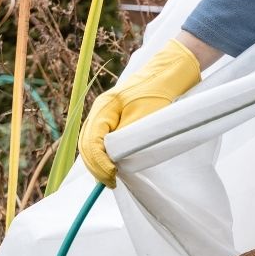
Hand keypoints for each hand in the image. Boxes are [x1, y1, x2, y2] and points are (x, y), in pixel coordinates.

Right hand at [78, 39, 201, 186]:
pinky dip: (103, 155)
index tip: (113, 175)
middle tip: (111, 182)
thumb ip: (127, 136)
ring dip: (98, 162)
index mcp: (104, 108)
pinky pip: (100, 140)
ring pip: (91, 143)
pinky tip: (111, 166)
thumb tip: (114, 159)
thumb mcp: (144, 116)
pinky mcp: (113, 118)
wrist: (167, 74)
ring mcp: (104, 114)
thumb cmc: (158, 93)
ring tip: (109, 178)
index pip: (91, 141)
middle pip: (87, 144)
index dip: (100, 162)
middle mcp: (99, 111)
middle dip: (96, 166)